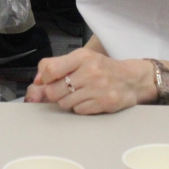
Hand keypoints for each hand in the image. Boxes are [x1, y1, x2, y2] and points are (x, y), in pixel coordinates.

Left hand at [24, 48, 152, 113]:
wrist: (132, 79)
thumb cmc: (101, 68)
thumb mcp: (81, 58)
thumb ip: (56, 65)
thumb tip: (36, 81)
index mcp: (82, 57)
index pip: (50, 69)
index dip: (44, 79)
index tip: (49, 80)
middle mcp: (90, 71)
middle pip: (53, 91)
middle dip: (55, 93)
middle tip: (64, 90)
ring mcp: (98, 88)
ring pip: (64, 103)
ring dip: (67, 101)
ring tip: (79, 94)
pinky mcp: (104, 103)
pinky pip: (78, 111)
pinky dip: (80, 108)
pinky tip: (88, 100)